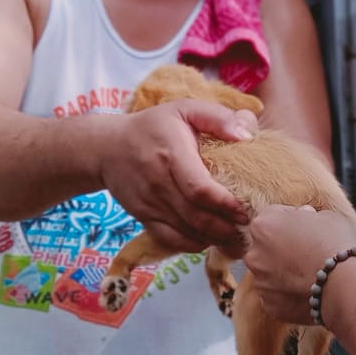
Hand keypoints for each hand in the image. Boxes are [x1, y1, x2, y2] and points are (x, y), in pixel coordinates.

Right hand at [98, 98, 258, 252]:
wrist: (107, 148)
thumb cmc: (154, 126)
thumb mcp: (185, 109)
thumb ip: (218, 117)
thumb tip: (247, 135)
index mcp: (171, 154)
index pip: (199, 189)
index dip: (225, 204)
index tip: (245, 210)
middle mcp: (158, 183)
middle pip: (195, 216)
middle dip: (226, 227)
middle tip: (248, 228)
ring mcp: (149, 204)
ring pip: (185, 232)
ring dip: (214, 239)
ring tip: (237, 238)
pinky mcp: (143, 217)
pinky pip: (170, 240)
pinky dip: (193, 245)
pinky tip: (211, 240)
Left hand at [245, 205, 355, 324]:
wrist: (347, 284)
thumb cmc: (337, 244)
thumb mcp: (325, 216)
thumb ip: (305, 216)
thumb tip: (303, 218)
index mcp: (264, 225)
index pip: (272, 217)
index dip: (291, 221)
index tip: (306, 228)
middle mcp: (254, 254)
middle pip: (266, 247)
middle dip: (283, 248)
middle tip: (308, 252)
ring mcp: (261, 282)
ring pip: (270, 274)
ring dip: (285, 272)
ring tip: (311, 275)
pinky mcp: (270, 305)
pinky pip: (278, 296)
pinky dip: (289, 294)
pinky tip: (309, 291)